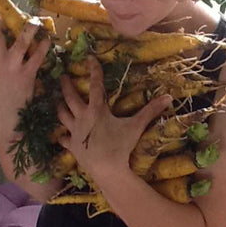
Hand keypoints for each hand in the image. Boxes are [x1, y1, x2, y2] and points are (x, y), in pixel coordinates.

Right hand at [0, 19, 50, 144]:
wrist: (6, 123)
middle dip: (1, 24)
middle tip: (4, 16)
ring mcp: (13, 65)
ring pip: (22, 40)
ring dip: (28, 28)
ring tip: (33, 20)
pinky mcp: (28, 72)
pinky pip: (38, 55)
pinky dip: (44, 47)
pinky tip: (48, 40)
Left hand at [56, 55, 171, 179]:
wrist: (108, 169)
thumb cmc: (121, 146)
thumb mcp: (136, 126)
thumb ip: (150, 111)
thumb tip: (168, 97)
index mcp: (96, 110)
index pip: (95, 85)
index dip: (93, 70)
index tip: (89, 57)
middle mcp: (82, 117)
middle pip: (70, 98)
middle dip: (66, 85)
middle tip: (62, 76)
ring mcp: (74, 132)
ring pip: (62, 115)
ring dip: (60, 107)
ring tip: (57, 101)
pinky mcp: (72, 146)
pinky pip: (64, 139)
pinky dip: (62, 136)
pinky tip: (60, 135)